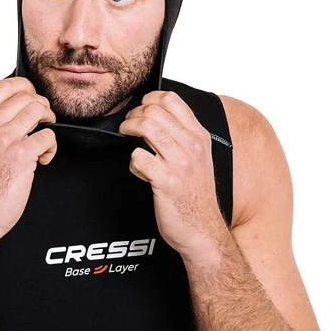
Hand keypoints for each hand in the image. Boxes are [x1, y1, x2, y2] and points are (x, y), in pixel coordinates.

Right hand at [0, 77, 56, 245]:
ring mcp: (4, 140)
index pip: (3, 87)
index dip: (25, 86)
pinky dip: (51, 148)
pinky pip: (47, 137)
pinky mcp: (21, 156)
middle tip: (44, 121)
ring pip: (38, 111)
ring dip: (49, 122)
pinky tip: (43, 160)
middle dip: (42, 106)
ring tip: (44, 140)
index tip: (33, 95)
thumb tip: (11, 118)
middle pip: (25, 96)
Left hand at [118, 90, 227, 258]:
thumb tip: (158, 120)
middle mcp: (192, 146)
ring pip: (146, 127)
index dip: (149, 99)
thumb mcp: (199, 160)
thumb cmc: (197, 198)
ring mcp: (180, 163)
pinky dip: (132, 162)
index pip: (172, 100)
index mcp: (200, 137)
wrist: (203, 231)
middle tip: (127, 125)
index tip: (140, 108)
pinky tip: (139, 171)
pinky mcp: (166, 181)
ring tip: (126, 136)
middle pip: (154, 110)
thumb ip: (183, 139)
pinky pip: (139, 157)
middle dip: (133, 114)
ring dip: (129, 129)